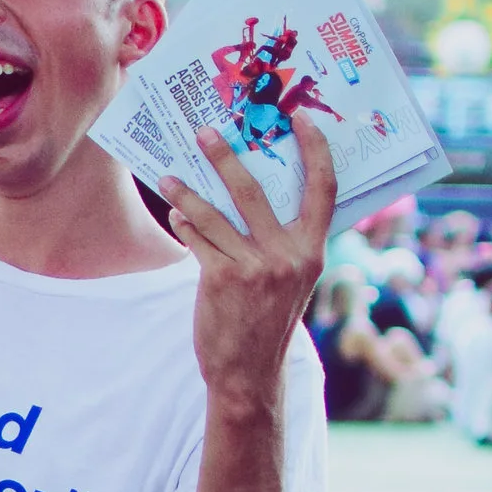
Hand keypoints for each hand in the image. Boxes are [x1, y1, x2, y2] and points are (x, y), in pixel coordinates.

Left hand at [162, 120, 334, 418]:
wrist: (249, 374)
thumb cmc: (268, 320)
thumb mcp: (291, 280)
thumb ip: (283, 241)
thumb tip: (252, 192)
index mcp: (313, 250)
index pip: (323, 189)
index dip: (316, 149)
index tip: (300, 118)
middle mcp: (288, 255)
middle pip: (254, 190)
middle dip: (226, 156)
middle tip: (205, 131)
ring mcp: (255, 267)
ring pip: (214, 214)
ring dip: (187, 191)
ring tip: (168, 176)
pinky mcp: (222, 279)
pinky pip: (198, 240)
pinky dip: (185, 223)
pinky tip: (177, 212)